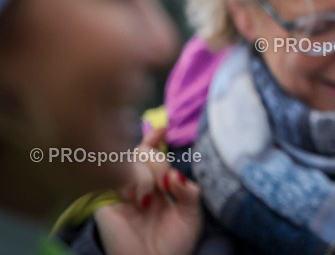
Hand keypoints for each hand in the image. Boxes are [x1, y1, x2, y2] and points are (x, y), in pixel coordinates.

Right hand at [95, 127, 201, 254]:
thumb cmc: (173, 246)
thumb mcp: (191, 215)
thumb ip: (188, 191)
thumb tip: (174, 173)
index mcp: (155, 188)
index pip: (150, 155)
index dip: (153, 139)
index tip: (162, 127)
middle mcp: (137, 187)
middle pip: (142, 152)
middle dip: (159, 162)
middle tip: (167, 184)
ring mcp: (121, 193)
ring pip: (132, 159)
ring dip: (149, 172)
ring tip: (152, 198)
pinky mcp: (107, 201)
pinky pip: (119, 175)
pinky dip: (136, 181)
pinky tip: (140, 202)